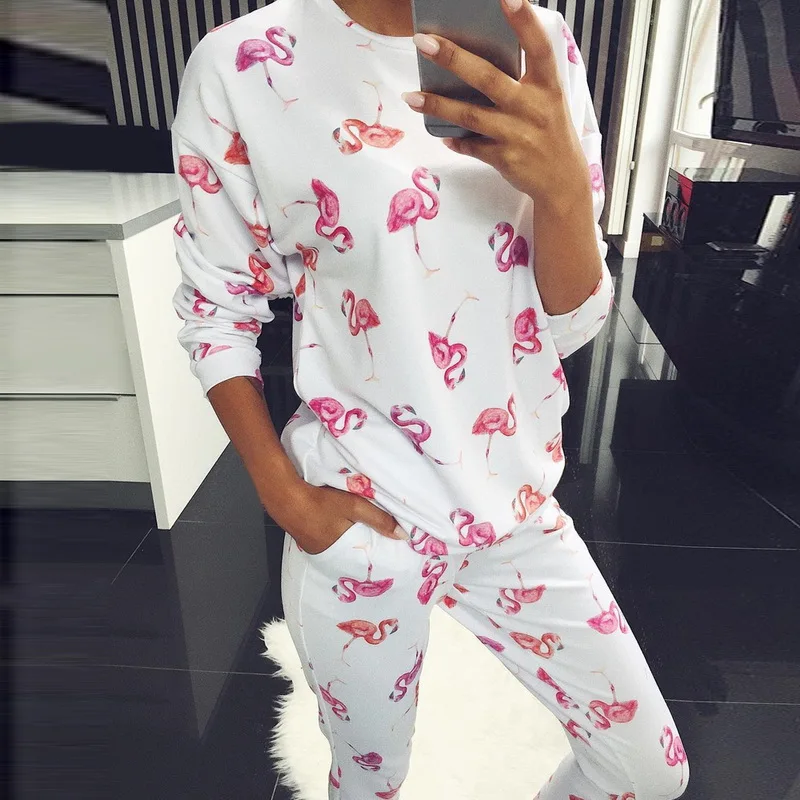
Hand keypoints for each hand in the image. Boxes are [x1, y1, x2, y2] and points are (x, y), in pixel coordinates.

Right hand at [272, 481, 407, 555]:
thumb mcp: (354, 507)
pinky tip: (342, 530)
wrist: (285, 496)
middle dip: (365, 551)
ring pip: (342, 549)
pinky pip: (330, 543)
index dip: (378, 556)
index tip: (392, 554)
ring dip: (351, 543)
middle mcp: (328, 557)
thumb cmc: (321, 502)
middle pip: (353, 556)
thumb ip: (379, 520)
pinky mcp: (308, 541)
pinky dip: (339, 538)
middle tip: (382, 546)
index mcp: (342, 553)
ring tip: (366, 538)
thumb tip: (403, 536)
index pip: (366, 561)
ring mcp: (316, 550)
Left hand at [401, 0, 589, 206]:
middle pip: (488, 78)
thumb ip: (526, 78)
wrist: (563, 182)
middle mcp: (532, 107)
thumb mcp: (550, 100)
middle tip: (423, 41)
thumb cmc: (551, 132)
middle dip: (453, 58)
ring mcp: (517, 134)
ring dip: (437, 104)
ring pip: (470, 115)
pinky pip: (471, 146)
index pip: (538, 47)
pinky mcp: (504, 159)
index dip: (524, 20)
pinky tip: (440, 134)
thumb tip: (481, 56)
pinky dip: (455, 140)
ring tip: (410, 97)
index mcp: (548, 86)